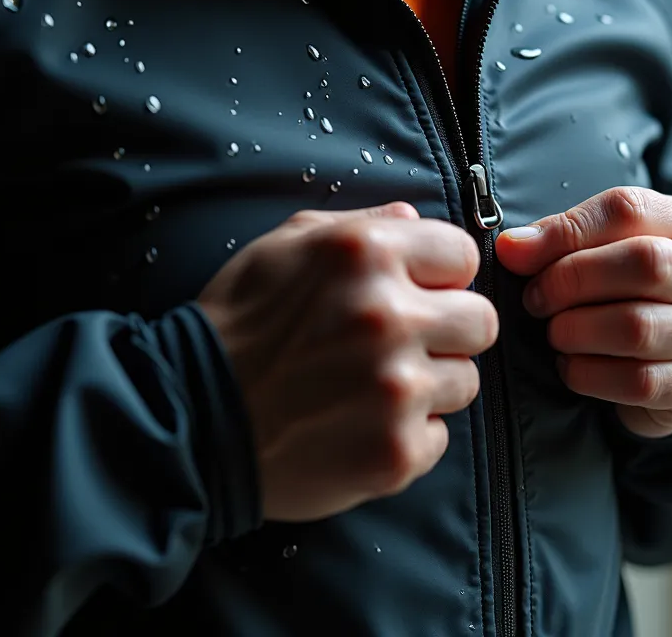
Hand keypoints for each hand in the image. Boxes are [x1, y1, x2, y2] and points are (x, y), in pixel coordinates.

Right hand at [198, 202, 497, 521]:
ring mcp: (396, 389)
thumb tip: (413, 220)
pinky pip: (439, 438)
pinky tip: (357, 428)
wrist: (190, 417)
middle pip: (481, 321)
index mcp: (367, 254)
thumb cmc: (237, 326)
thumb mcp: (285, 247)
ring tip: (369, 389)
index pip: (463, 255)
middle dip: (447, 331)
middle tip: (400, 346)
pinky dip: (406, 437)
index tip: (416, 295)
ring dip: (428, 386)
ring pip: (465, 381)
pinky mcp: (396, 451)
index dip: (440, 278)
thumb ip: (359, 226)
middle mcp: (389, 316)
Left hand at [494, 187, 671, 438]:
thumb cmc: (620, 297)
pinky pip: (639, 381)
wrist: (664, 366)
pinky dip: (588, 374)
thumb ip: (558, 242)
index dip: (565, 231)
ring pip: (638, 327)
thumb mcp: (595, 254)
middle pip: (643, 262)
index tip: (517, 254)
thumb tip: (512, 247)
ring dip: (576, 332)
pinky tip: (570, 367)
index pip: (627, 209)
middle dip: (571, 282)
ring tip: (555, 334)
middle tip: (536, 300)